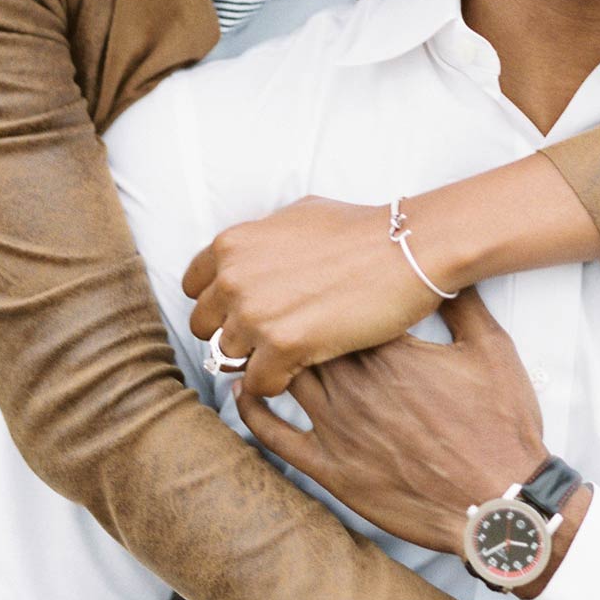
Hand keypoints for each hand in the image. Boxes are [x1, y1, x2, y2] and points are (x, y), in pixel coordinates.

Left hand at [183, 197, 438, 396]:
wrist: (405, 249)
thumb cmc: (359, 229)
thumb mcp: (296, 216)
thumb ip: (261, 240)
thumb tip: (250, 257)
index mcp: (231, 245)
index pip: (194, 288)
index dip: (220, 303)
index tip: (243, 310)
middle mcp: (233, 279)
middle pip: (206, 327)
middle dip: (235, 332)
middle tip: (269, 334)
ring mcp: (255, 314)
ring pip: (230, 357)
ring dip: (257, 358)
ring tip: (291, 350)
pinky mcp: (283, 347)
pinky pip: (259, 384)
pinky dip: (278, 382)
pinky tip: (303, 367)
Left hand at [237, 289, 546, 553]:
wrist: (497, 502)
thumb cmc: (500, 427)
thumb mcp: (493, 350)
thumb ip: (465, 304)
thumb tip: (448, 270)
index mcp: (391, 349)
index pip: (343, 304)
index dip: (332, 290)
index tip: (328, 277)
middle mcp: (356, 383)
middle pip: (305, 335)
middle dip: (294, 316)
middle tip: (281, 297)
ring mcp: (338, 426)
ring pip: (284, 375)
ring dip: (267, 353)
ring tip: (253, 334)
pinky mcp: (330, 467)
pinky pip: (275, 434)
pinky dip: (253, 410)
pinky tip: (242, 390)